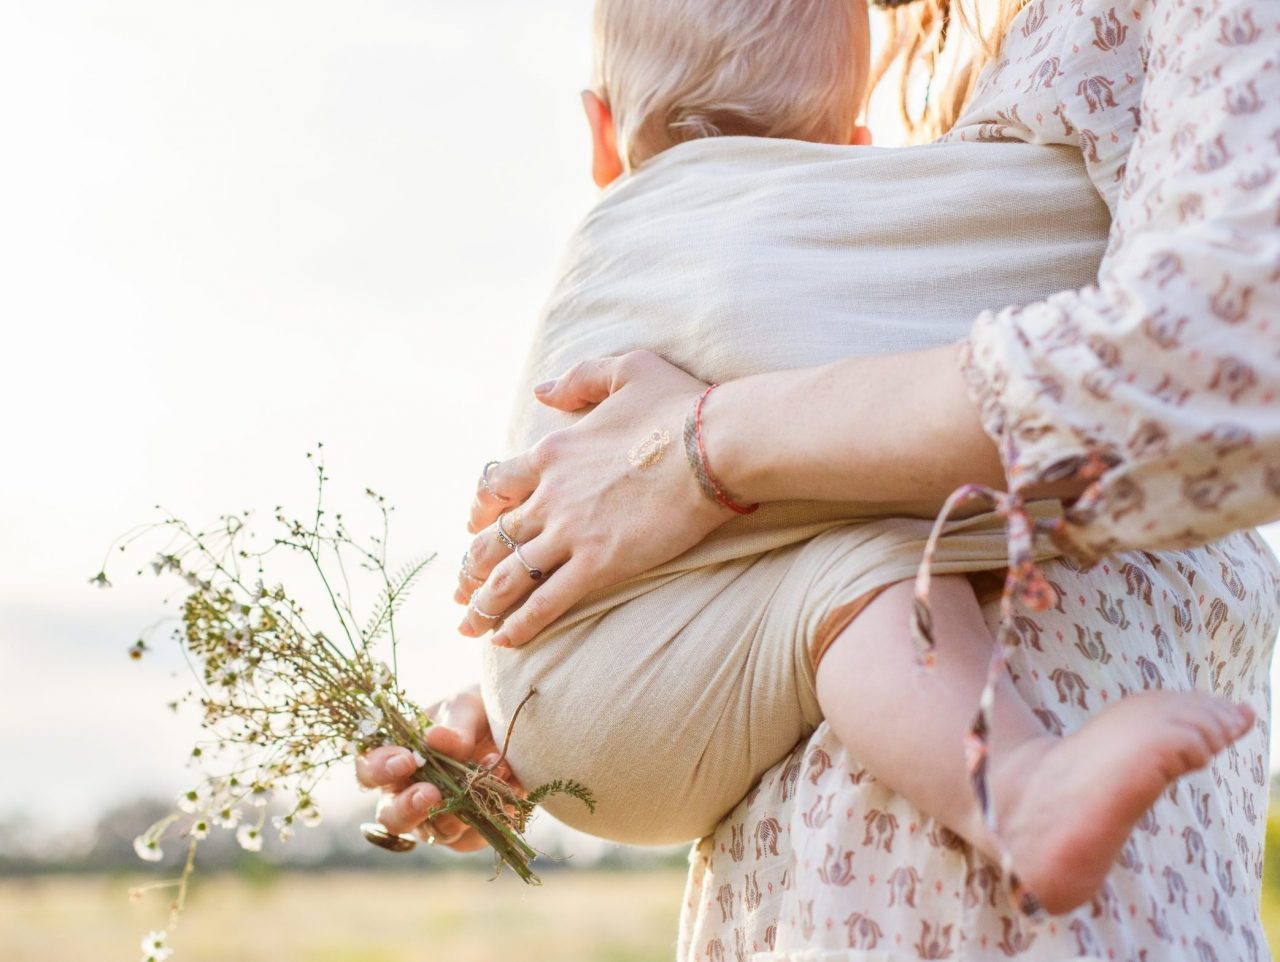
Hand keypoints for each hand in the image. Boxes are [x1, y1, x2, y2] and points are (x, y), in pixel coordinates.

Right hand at [355, 687, 519, 851]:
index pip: (369, 772)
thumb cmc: (474, 716)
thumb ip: (454, 726)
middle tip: (430, 793)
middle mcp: (407, 796)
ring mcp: (436, 819)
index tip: (406, 760)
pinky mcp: (468, 835)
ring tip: (486, 778)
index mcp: (395, 761)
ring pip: (433, 833)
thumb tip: (436, 739)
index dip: (379, 770)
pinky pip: (472, 836)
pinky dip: (489, 813)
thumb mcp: (466, 709)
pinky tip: (506, 788)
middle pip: (391, 817)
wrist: (513, 732)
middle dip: (408, 807)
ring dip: (459, 810)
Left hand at [455, 350, 734, 647]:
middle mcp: (551, 494)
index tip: (473, 526)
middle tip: (459, 590)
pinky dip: (520, 623)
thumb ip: (579, 379)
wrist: (713, 445)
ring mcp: (571, 532)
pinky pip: (547, 600)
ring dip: (483, 602)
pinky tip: (503, 640)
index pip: (497, 486)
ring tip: (469, 625)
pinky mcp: (598, 563)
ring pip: (510, 573)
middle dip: (471, 567)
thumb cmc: (679, 406)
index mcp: (553, 452)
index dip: (481, 510)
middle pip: (494, 536)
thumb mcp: (627, 369)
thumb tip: (541, 389)